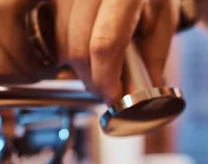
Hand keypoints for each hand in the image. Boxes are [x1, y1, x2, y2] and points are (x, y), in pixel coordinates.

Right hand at [0, 0, 178, 101]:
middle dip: (88, 73)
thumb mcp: (163, 25)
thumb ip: (153, 58)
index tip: (109, 96)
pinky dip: (61, 43)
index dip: (103, 79)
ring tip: (90, 64)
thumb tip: (144, 96)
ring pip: (60, 35)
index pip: (102, 44)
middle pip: (76, 43)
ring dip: (74, 58)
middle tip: (100, 84)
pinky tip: (72, 47)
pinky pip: (44, 24)